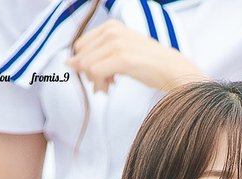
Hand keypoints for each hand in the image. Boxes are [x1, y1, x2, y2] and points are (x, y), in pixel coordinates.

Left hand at [66, 21, 201, 93]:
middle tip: (106, 84)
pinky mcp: (122, 58)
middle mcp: (112, 30)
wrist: (173, 70)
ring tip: (109, 87)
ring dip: (95, 82)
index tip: (102, 76)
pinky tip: (111, 88)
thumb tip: (69, 63)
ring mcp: (116, 43)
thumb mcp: (120, 54)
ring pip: (86, 65)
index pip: (81, 46)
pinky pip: (95, 72)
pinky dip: (100, 85)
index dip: (87, 64)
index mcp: (111, 26)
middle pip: (81, 56)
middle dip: (89, 74)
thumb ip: (97, 56)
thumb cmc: (149, 65)